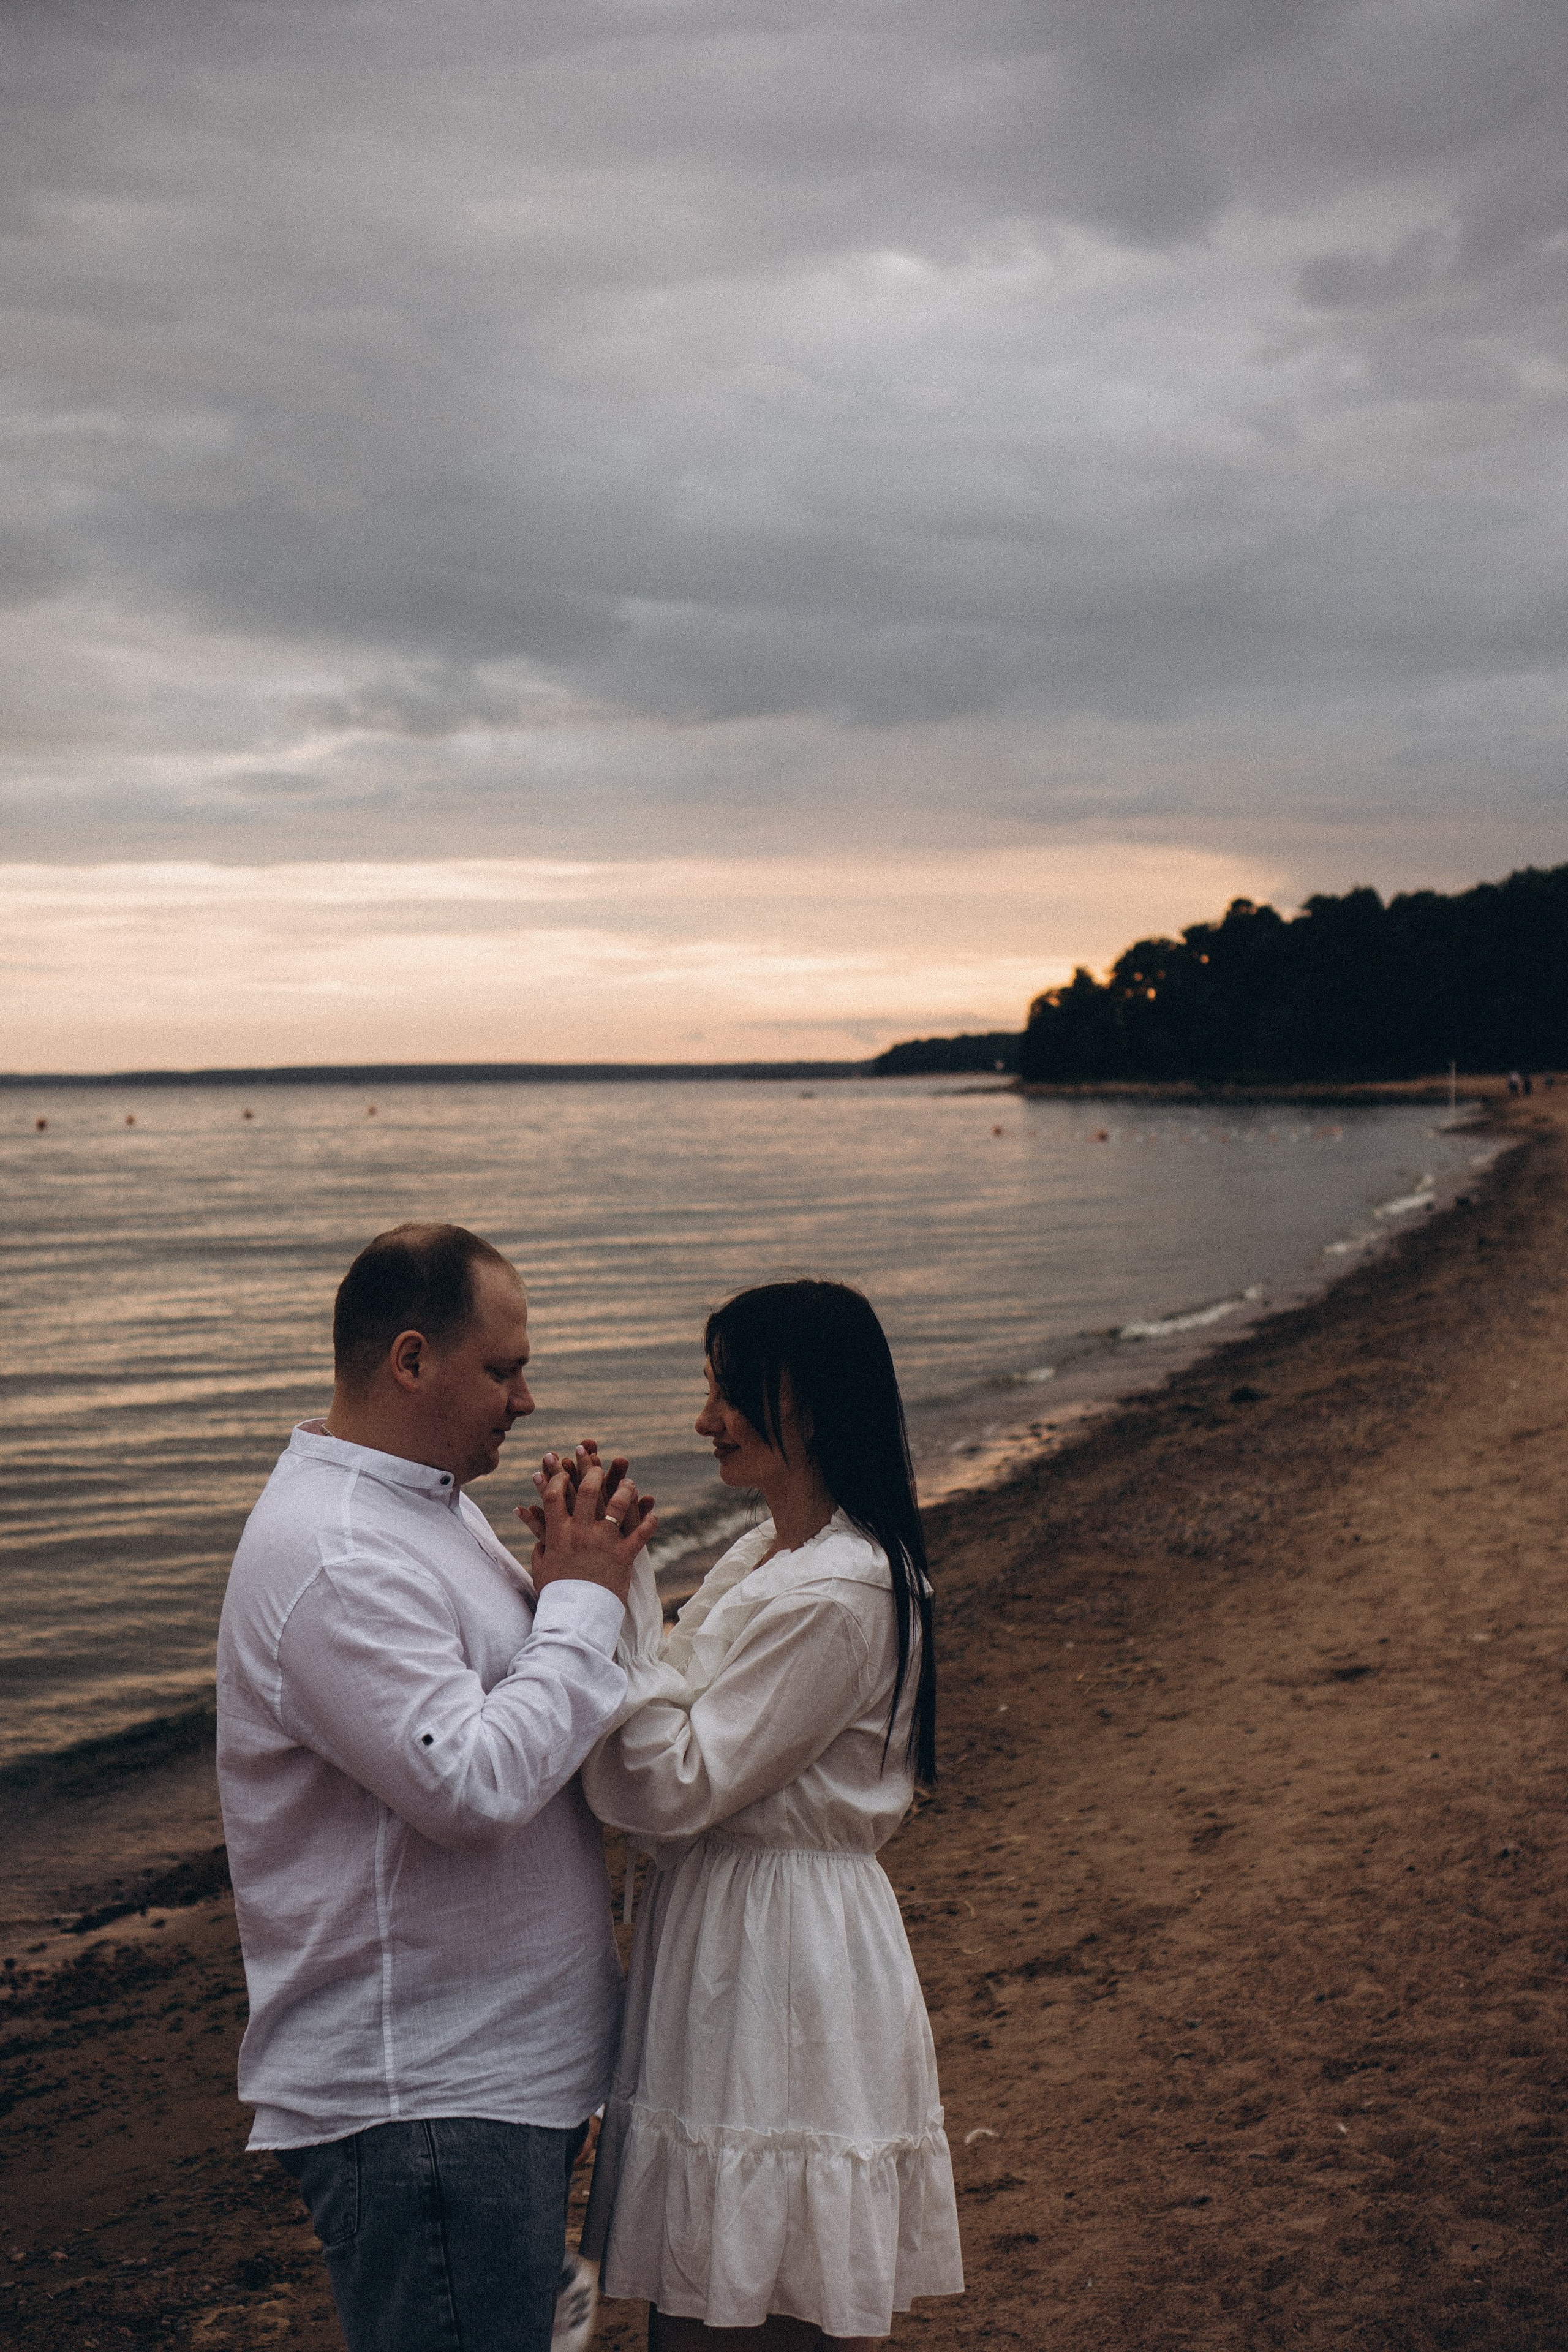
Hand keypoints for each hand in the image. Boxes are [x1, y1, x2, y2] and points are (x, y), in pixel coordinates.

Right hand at [516, 1450, 655, 1602]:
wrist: (576, 1619)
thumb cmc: (557, 1594)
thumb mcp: (541, 1567)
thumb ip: (541, 1545)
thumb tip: (540, 1531)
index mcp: (558, 1534)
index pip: (555, 1495)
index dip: (558, 1479)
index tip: (563, 1472)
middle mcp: (581, 1533)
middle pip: (589, 1491)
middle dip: (594, 1473)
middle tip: (599, 1467)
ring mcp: (603, 1543)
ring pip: (618, 1505)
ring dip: (625, 1490)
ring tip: (629, 1483)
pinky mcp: (623, 1556)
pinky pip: (641, 1534)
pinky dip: (650, 1521)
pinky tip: (653, 1513)